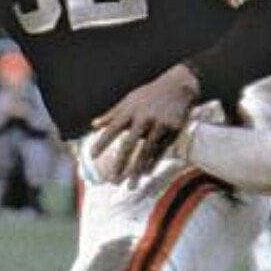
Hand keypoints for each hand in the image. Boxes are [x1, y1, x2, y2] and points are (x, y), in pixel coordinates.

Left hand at [88, 63, 201, 182]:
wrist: (179, 85)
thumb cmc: (150, 94)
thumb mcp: (129, 100)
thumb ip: (112, 114)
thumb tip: (93, 125)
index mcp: (130, 110)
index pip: (113, 128)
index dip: (102, 142)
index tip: (92, 156)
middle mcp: (143, 117)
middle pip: (129, 144)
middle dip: (121, 163)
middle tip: (113, 180)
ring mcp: (159, 124)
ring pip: (146, 151)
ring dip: (137, 170)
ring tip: (130, 185)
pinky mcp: (173, 129)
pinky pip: (162, 150)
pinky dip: (154, 162)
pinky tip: (147, 173)